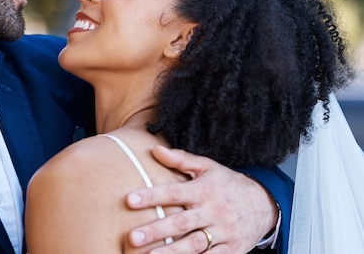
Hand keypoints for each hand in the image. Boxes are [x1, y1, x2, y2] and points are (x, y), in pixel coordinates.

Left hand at [125, 146, 277, 253]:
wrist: (264, 203)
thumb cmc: (227, 183)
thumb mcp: (207, 166)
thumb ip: (181, 160)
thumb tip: (155, 149)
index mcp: (205, 190)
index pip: (174, 192)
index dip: (152, 196)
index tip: (130, 200)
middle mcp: (214, 211)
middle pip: (182, 222)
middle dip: (156, 230)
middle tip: (133, 237)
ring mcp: (224, 232)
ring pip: (195, 245)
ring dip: (172, 252)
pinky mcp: (232, 250)